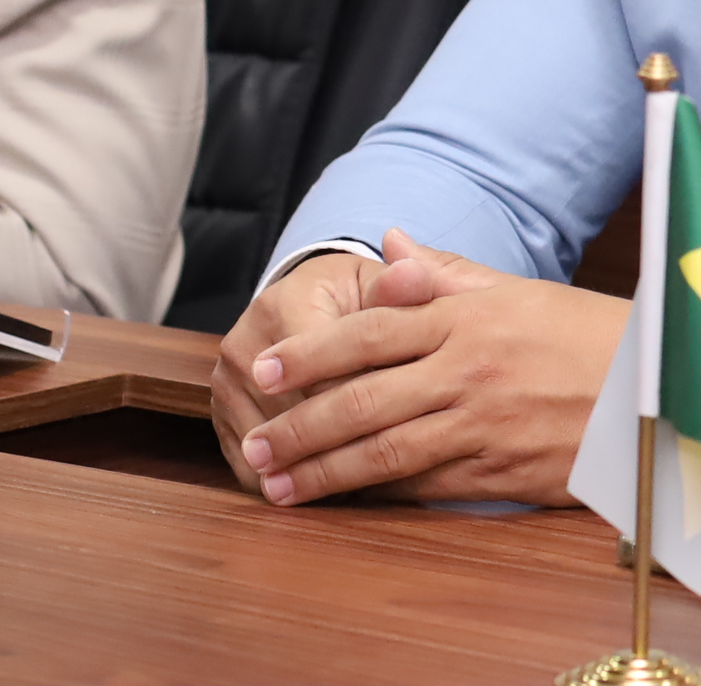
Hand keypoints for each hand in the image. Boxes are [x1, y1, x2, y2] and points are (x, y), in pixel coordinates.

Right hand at [211, 249, 389, 493]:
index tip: (413, 426)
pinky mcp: (220, 420)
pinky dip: (289, 484)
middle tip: (394, 469)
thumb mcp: (384, 285)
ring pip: (269, 449)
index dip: (368, 404)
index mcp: (281, 306)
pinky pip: (251, 468)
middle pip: (293, 415)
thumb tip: (413, 272)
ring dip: (312, 472)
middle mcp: (242, 347)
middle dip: (341, 444)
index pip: (324, 374)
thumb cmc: (359, 298)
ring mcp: (224, 387)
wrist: (311, 305)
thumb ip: (402, 288)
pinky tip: (331, 494)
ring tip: (367, 487)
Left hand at [236, 228, 628, 506]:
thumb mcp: (522, 291)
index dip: (311, 352)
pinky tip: (344, 500)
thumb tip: (391, 243)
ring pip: (382, 450)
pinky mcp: (502, 470)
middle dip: (299, 424)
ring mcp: (485, 423)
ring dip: (322, 470)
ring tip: (278, 483)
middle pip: (362, 398)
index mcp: (472, 316)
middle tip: (255, 440)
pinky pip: (423, 485)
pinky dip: (376, 495)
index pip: (370, 331)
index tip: (268, 368)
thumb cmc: (593, 336)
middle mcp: (471, 368)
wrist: (663, 389)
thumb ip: (448, 272)